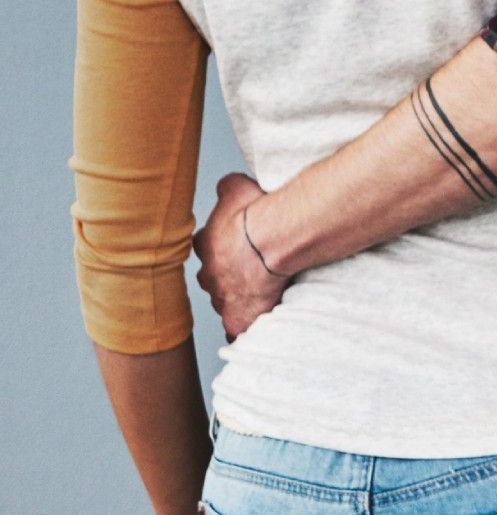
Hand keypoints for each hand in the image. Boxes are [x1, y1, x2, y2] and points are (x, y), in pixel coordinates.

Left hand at [193, 172, 290, 339]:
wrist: (273, 239)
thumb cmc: (258, 213)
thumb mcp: (237, 187)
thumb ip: (227, 188)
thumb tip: (227, 184)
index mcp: (205, 245)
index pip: (205, 247)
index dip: (221, 246)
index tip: (236, 244)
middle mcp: (207, 274)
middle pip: (212, 278)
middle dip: (225, 276)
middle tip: (248, 270)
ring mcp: (221, 298)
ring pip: (224, 302)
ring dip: (237, 299)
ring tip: (258, 294)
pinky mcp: (237, 319)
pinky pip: (237, 329)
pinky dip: (243, 328)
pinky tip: (253, 326)